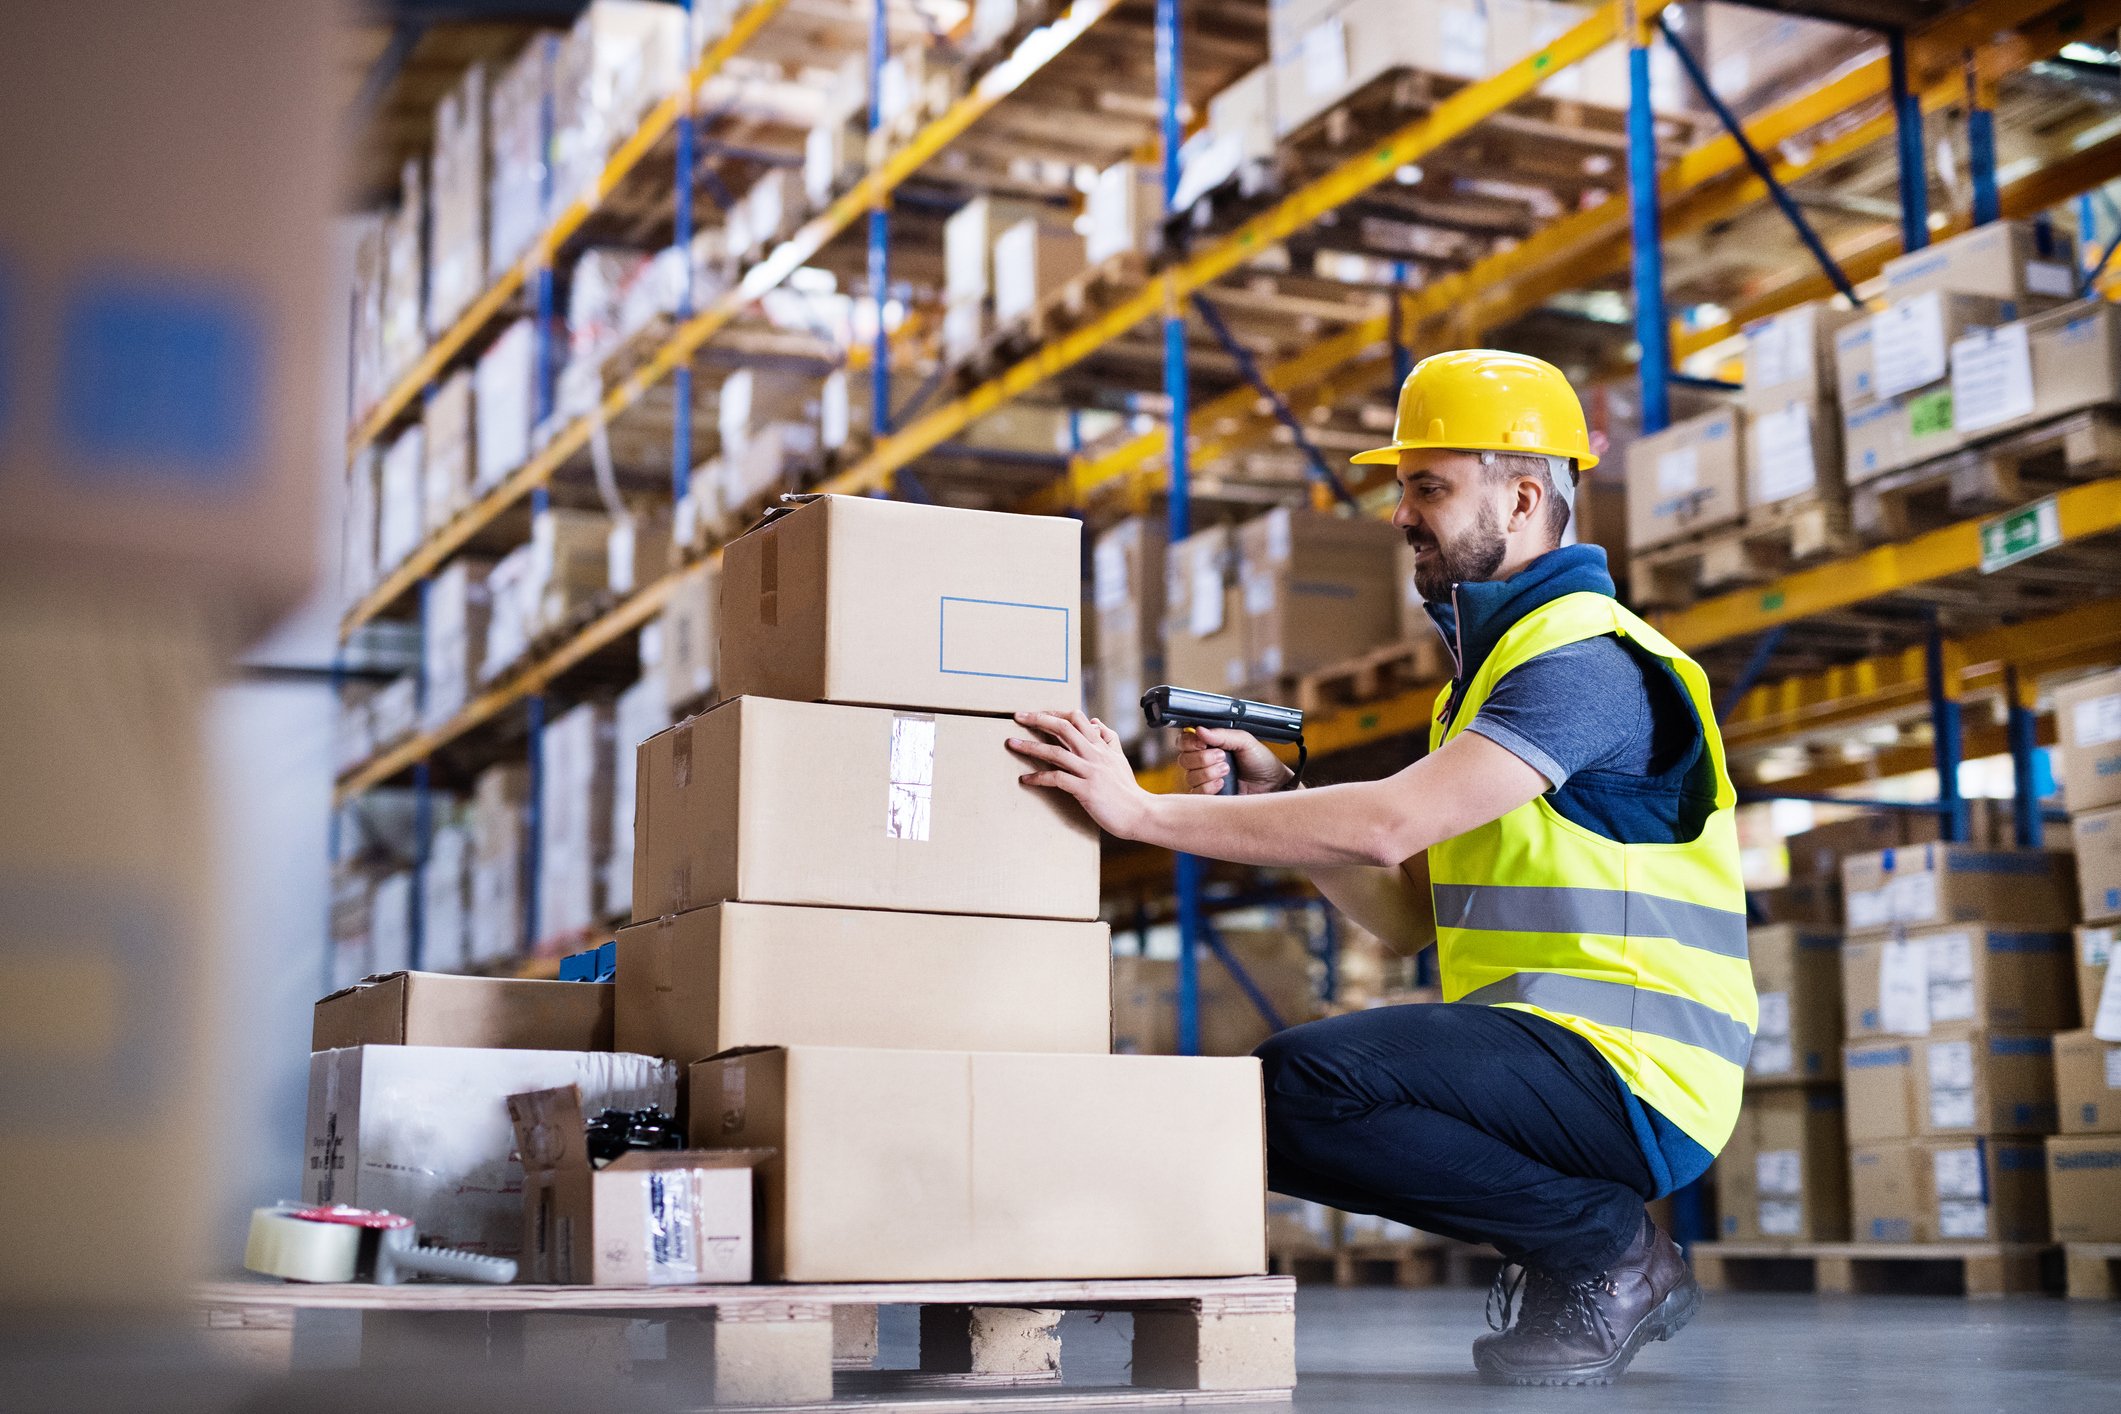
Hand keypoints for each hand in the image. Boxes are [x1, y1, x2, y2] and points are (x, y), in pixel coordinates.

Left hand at [1009, 710, 1154, 839]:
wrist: (1140, 813)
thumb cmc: (1127, 789)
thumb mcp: (1119, 758)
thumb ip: (1108, 738)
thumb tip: (1095, 721)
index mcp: (1101, 745)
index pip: (1077, 719)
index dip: (1055, 713)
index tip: (1038, 713)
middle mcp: (1094, 754)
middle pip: (1063, 728)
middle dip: (1038, 719)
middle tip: (1017, 716)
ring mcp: (1090, 772)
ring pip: (1056, 752)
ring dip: (1030, 747)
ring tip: (1011, 743)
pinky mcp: (1086, 790)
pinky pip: (1057, 779)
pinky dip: (1039, 778)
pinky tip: (1025, 779)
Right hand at [1177, 725, 1292, 795]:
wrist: (1273, 784)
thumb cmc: (1261, 761)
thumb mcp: (1245, 741)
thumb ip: (1222, 735)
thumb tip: (1199, 729)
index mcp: (1209, 745)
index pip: (1184, 741)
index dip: (1189, 742)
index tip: (1202, 743)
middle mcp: (1203, 762)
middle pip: (1183, 759)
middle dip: (1203, 758)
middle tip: (1223, 757)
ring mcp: (1204, 780)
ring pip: (1189, 776)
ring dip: (1209, 772)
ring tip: (1227, 771)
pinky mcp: (1209, 797)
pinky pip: (1195, 793)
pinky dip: (1208, 787)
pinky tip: (1222, 784)